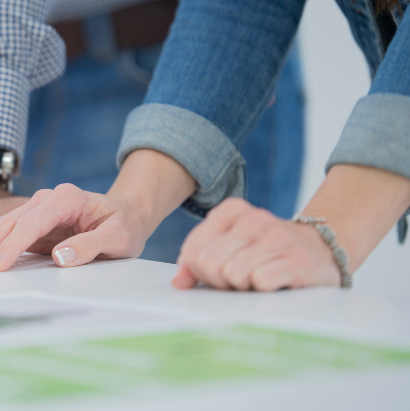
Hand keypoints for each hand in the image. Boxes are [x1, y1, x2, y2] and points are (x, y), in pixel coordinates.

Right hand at [0, 183, 149, 272]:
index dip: (11, 246)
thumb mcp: (119, 237)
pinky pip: (0, 233)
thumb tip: (62, 257)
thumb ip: (91, 246)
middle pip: (6, 224)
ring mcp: (34, 210)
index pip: (30, 223)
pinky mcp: (29, 223)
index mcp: (65, 199)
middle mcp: (45, 200)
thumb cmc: (124, 225)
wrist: (125, 213)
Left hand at [172, 198, 340, 290]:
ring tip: (258, 281)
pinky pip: (261, 280)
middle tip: (239, 281)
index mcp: (231, 211)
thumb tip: (179, 282)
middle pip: (210, 263)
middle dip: (220, 281)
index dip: (201, 272)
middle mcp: (254, 218)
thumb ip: (198, 263)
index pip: (193, 250)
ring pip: (233, 273)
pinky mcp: (297, 259)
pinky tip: (275, 283)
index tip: (219, 274)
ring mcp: (277, 236)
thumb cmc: (266, 255)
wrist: (322, 253)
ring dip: (243, 286)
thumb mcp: (230, 250)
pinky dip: (264, 289)